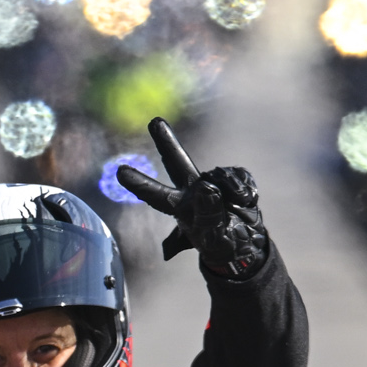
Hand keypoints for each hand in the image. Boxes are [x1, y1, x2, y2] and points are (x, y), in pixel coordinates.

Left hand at [116, 118, 270, 279]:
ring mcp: (211, 181)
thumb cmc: (221, 244)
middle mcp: (191, 190)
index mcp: (179, 207)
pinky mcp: (231, 177)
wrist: (247, 243)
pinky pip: (238, 175)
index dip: (138, 183)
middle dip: (167, 142)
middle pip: (176, 161)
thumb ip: (209, 215)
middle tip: (155, 121)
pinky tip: (247, 201)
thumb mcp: (214, 238)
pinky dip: (245, 190)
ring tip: (239, 207)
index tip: (118, 171)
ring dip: (232, 191)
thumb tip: (207, 186)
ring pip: (218, 174)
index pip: (155, 195)